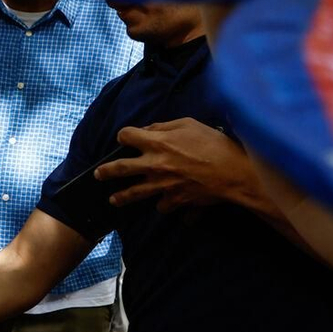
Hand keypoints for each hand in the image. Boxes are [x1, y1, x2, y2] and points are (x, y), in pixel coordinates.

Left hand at [95, 119, 251, 212]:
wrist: (234, 173)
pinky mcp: (174, 201)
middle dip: (106, 171)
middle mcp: (153, 165)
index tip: (124, 138)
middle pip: (120, 168)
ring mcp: (162, 186)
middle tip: (98, 175)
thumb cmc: (215, 144)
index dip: (124, 136)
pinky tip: (164, 205)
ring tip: (114, 200)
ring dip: (122, 197)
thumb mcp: (190, 124)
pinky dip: (163, 205)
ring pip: (134, 193)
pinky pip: (162, 206)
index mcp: (156, 143)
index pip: (126, 136)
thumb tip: (149, 129)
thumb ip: (165, 126)